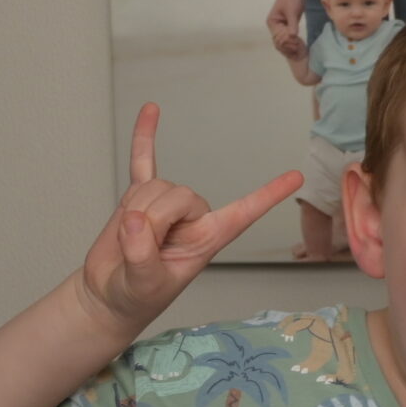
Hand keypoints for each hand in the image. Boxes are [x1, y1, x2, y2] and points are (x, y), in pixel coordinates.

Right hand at [79, 104, 301, 337]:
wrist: (108, 294)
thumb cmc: (134, 296)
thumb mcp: (143, 284)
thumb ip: (142, 255)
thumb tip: (136, 219)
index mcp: (208, 238)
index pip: (244, 213)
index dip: (268, 196)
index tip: (297, 177)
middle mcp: (194, 216)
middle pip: (181, 194)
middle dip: (155, 219)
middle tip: (143, 249)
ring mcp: (165, 204)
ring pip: (154, 185)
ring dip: (135, 210)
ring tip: (131, 240)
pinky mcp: (139, 197)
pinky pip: (142, 162)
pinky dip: (145, 137)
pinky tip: (151, 110)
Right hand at [267, 0, 305, 58]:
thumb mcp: (292, 11)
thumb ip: (292, 24)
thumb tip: (292, 36)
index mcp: (272, 22)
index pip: (277, 37)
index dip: (286, 42)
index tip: (296, 44)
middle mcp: (274, 26)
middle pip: (279, 42)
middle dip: (287, 46)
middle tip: (298, 48)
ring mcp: (280, 27)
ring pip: (283, 41)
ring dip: (290, 45)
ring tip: (299, 49)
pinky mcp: (287, 26)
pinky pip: (288, 37)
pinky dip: (292, 41)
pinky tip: (299, 45)